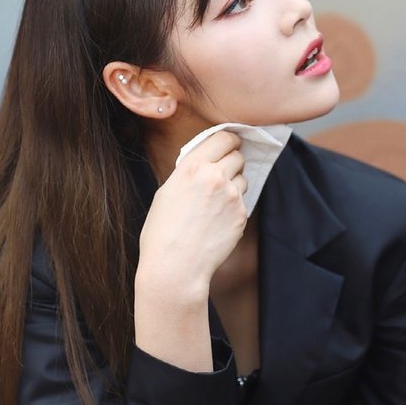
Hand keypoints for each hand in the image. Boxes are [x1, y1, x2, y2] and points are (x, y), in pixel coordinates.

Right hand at [136, 131, 246, 302]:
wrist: (175, 266)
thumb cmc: (162, 232)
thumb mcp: (167, 191)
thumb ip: (190, 173)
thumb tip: (206, 164)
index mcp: (192, 166)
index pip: (224, 138)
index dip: (229, 140)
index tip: (230, 144)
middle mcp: (215, 176)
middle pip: (237, 156)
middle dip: (232, 162)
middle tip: (222, 173)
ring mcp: (232, 196)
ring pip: (242, 178)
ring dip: (234, 184)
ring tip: (215, 202)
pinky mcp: (241, 215)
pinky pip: (243, 202)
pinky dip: (234, 207)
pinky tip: (217, 220)